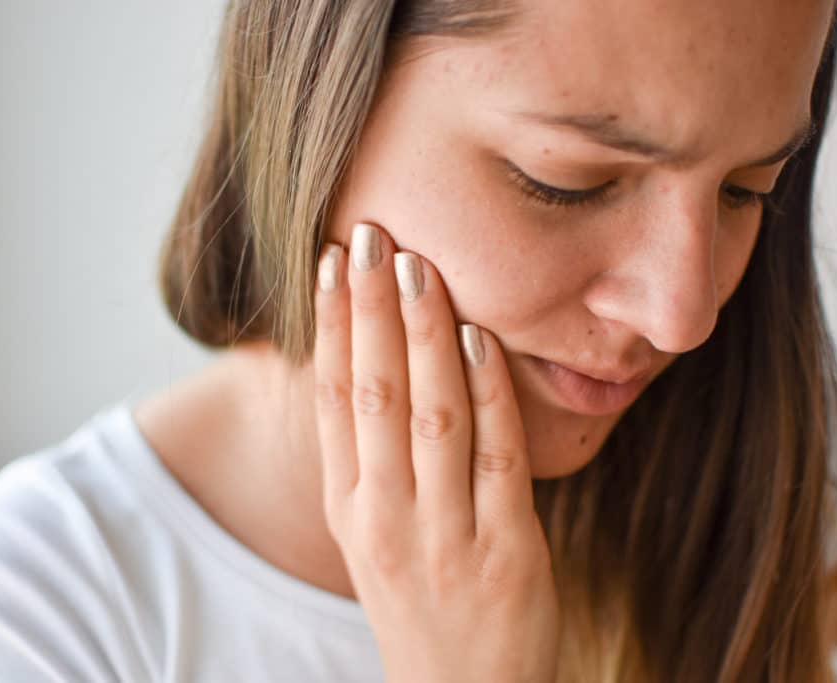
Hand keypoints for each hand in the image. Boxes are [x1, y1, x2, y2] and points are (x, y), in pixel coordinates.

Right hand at [313, 222, 560, 682]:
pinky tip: (481, 337)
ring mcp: (445, 537)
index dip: (330, 325)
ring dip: (425, 334)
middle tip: (370, 234)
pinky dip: (487, 392)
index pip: (331, 399)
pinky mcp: (507, 552)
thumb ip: (371, 459)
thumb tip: (369, 361)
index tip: (331, 260)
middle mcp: (385, 519)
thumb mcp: (376, 536)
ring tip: (419, 266)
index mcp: (348, 509)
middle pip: (373, 394)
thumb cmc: (422, 603)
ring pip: (430, 414)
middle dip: (370, 308)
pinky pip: (496, 456)